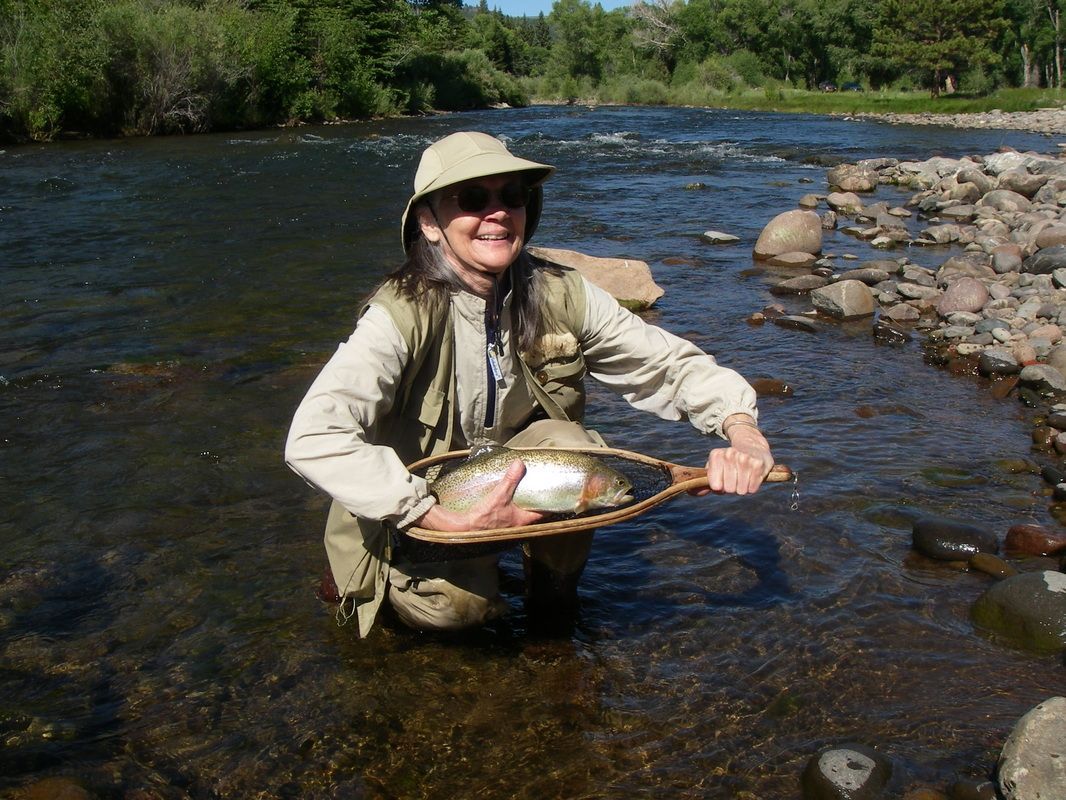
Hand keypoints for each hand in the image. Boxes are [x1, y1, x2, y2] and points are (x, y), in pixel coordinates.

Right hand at [415, 458, 545, 531]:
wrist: (464, 528)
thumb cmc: (484, 516)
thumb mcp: (500, 495)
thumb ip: (510, 480)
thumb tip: (519, 463)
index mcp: (523, 520)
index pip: (543, 513)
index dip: (550, 504)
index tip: (555, 494)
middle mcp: (517, 525)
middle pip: (532, 512)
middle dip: (535, 501)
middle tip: (539, 488)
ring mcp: (507, 525)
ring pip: (520, 513)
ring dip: (522, 503)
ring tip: (524, 490)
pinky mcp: (497, 523)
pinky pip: (509, 513)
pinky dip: (510, 505)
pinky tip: (506, 497)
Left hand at [691, 416, 773, 495]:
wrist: (753, 447)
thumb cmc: (730, 464)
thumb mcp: (714, 469)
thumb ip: (702, 482)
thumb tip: (692, 492)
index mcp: (716, 455)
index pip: (715, 486)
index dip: (720, 487)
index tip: (723, 480)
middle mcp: (729, 454)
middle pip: (729, 489)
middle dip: (732, 487)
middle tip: (735, 478)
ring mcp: (744, 458)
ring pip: (741, 490)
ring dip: (743, 487)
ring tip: (744, 476)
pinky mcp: (758, 464)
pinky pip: (752, 489)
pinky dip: (752, 487)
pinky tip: (752, 476)